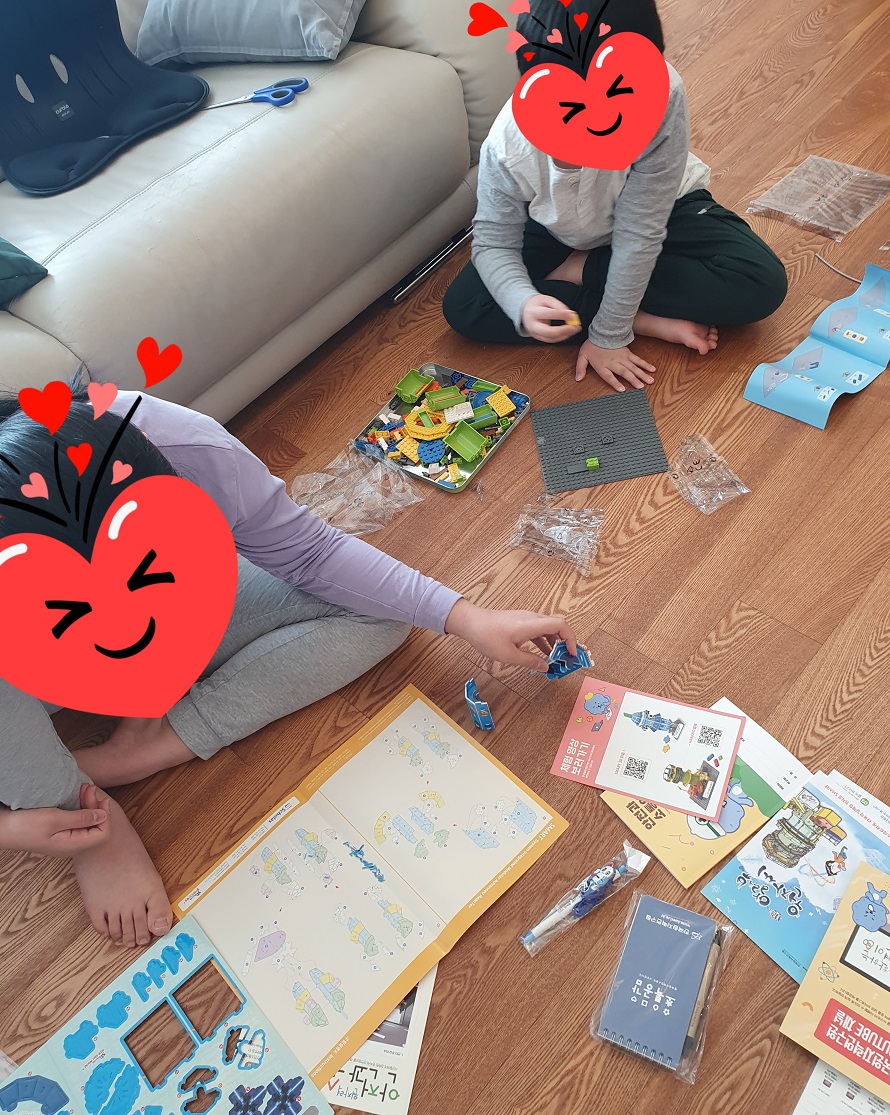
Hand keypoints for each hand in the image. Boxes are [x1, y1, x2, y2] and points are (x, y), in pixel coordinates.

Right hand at [0, 783, 108, 855]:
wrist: (2, 828)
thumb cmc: (25, 825)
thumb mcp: (55, 819)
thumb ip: (81, 819)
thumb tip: (104, 816)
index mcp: (73, 845)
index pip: (103, 834)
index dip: (105, 816)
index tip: (100, 798)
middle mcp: (71, 844)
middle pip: (95, 827)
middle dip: (96, 806)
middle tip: (88, 787)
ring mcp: (64, 839)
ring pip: (86, 822)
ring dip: (88, 804)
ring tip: (83, 788)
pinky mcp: (58, 833)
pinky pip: (76, 821)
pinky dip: (79, 807)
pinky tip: (76, 796)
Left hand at [445, 599, 577, 669]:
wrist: (470, 623)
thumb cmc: (487, 636)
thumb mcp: (509, 655)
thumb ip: (530, 661)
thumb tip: (545, 667)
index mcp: (531, 624)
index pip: (560, 625)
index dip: (570, 638)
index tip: (572, 653)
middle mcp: (531, 618)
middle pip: (557, 626)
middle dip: (565, 643)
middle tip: (567, 659)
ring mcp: (526, 619)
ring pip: (547, 629)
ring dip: (554, 643)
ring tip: (556, 659)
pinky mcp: (520, 622)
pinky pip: (538, 630)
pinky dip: (544, 641)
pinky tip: (543, 653)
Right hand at [521, 295, 582, 342]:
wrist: (525, 310)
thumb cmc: (537, 304)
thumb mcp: (547, 299)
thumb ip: (558, 305)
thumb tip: (570, 314)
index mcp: (533, 312)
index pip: (548, 314)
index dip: (561, 315)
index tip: (572, 315)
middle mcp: (532, 325)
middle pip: (548, 331)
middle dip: (563, 330)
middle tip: (574, 327)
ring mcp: (534, 333)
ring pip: (551, 338)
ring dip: (565, 335)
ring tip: (574, 329)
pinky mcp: (538, 338)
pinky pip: (551, 340)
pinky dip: (561, 337)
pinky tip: (568, 332)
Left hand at [575, 339, 655, 389]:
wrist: (602, 331)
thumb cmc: (592, 345)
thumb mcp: (582, 356)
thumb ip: (580, 368)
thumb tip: (578, 379)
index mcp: (603, 365)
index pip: (609, 376)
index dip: (615, 383)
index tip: (622, 389)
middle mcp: (614, 362)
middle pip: (625, 372)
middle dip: (633, 379)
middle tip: (641, 387)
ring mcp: (622, 358)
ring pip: (634, 367)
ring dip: (642, 374)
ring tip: (650, 381)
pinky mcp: (628, 353)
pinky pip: (638, 360)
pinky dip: (645, 365)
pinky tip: (652, 370)